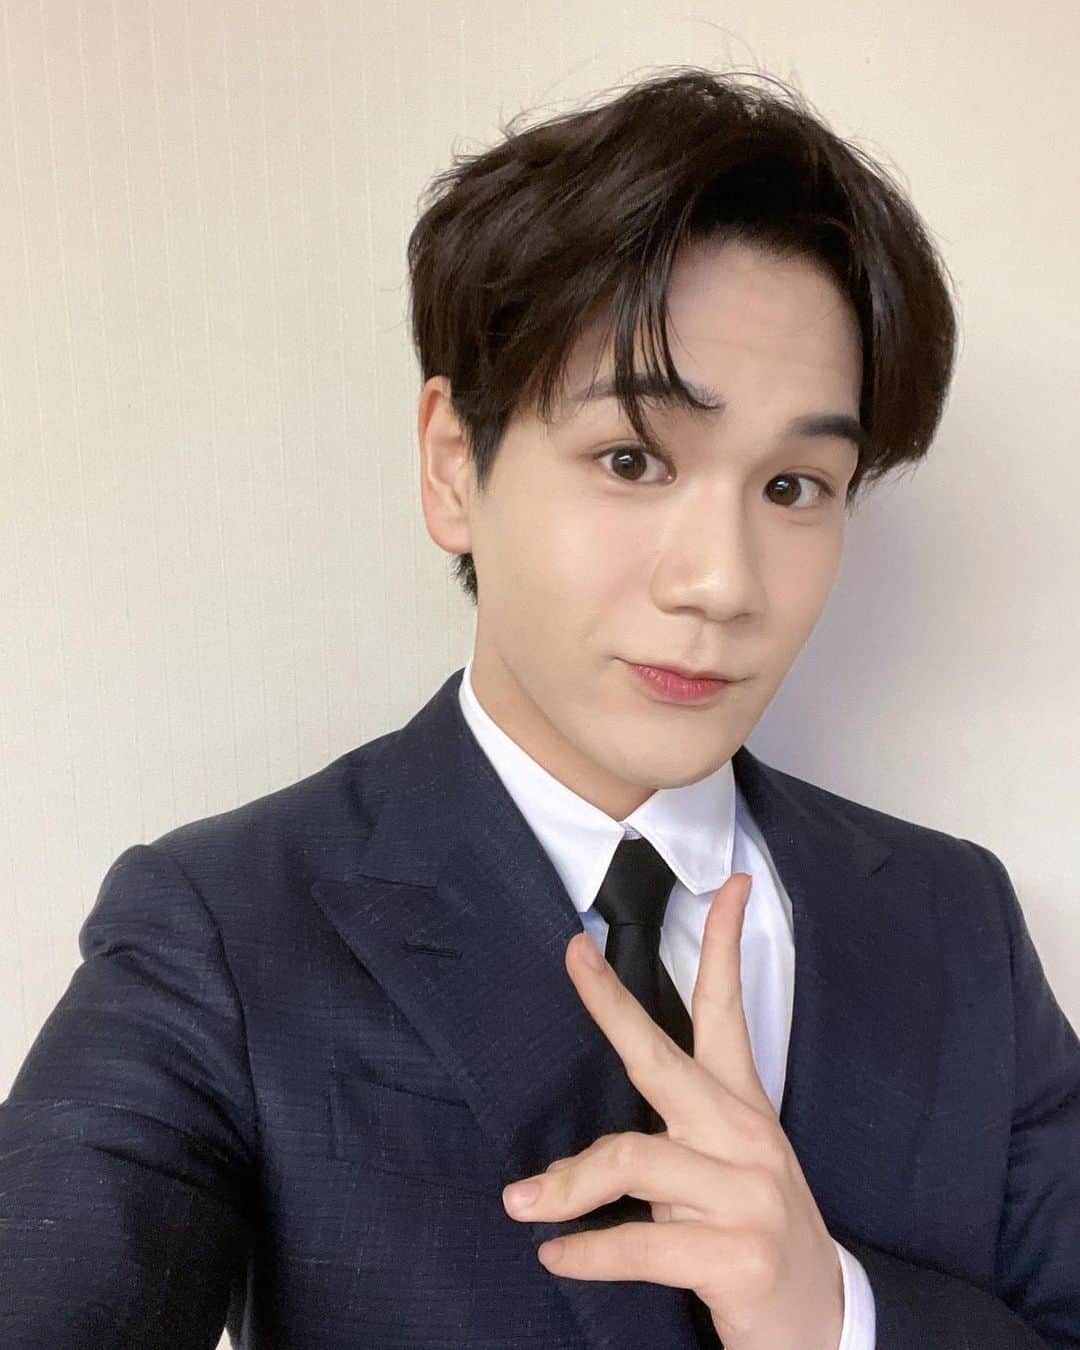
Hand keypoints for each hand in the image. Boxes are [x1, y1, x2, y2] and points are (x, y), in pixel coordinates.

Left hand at [500, 872, 844, 1349]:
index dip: (723, 944)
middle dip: (612, 1005)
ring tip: (525, 1204)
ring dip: (567, 1187)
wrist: (819, 1324)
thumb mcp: (725, 1166)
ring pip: (632, 1161)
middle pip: (663, 1058)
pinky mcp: (737, 1255)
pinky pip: (640, 1244)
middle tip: (572, 958)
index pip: (728, 1011)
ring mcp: (746, 1194)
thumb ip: (674, 1133)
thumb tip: (588, 1134)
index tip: (725, 885)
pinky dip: (589, 1251)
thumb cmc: (752, 1232)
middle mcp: (746, 1137)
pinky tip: (558, 1255)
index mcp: (742, 1106)